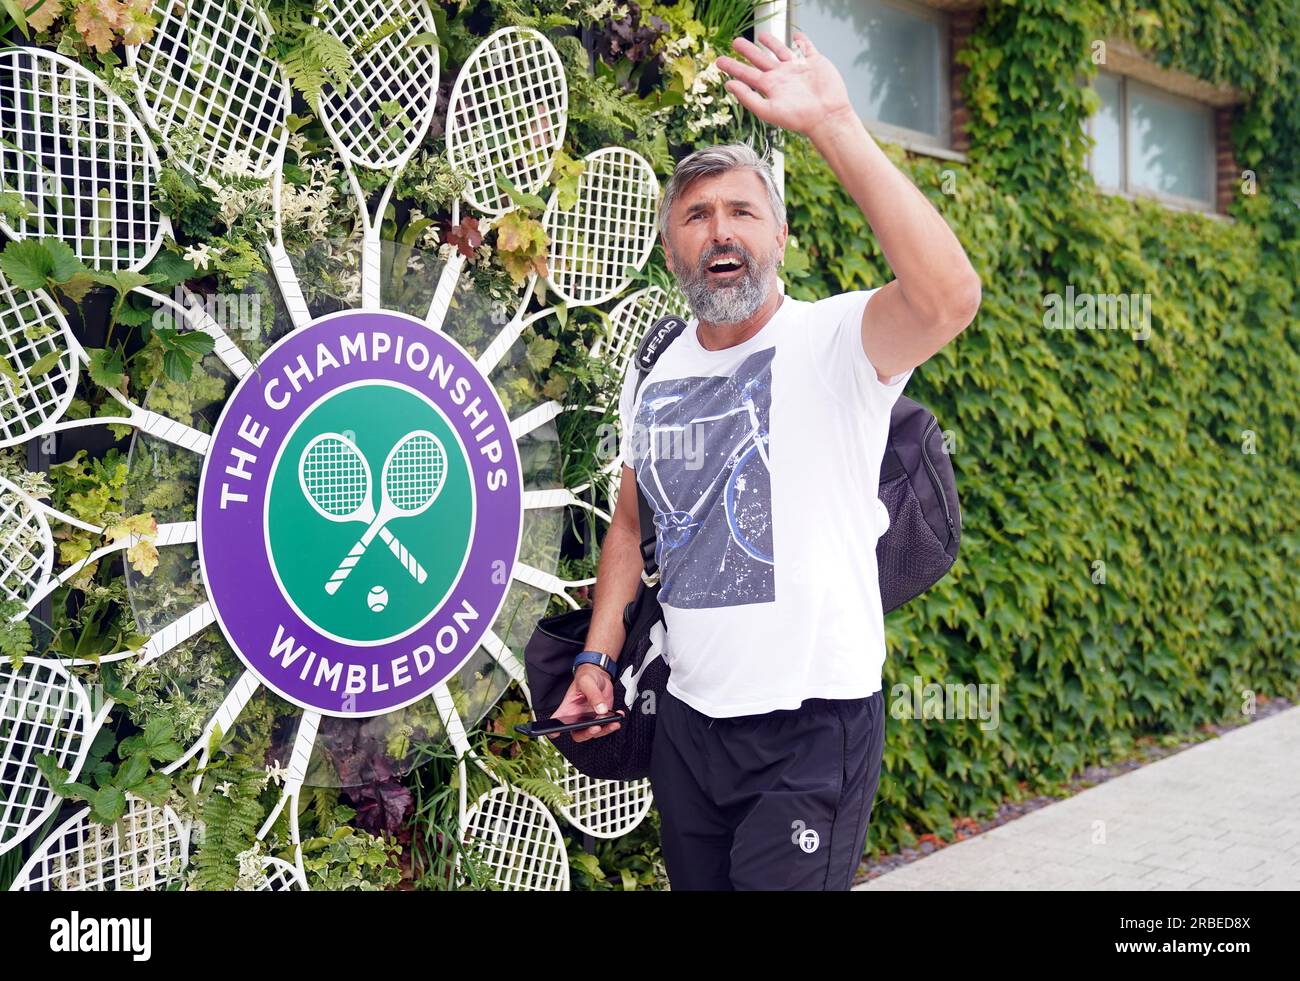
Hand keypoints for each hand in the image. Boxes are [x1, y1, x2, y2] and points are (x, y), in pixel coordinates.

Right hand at [552, 664, 623, 742]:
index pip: (557, 722)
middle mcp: (577, 717)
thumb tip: (601, 710)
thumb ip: (593, 695)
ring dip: (605, 730)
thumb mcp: (587, 682)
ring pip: (595, 732)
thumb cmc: (587, 676)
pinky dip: (614, 723)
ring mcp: (590, 719)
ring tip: (613, 722)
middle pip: (578, 734)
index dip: (554, 730)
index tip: (557, 732)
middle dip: (587, 734)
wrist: (599, 673)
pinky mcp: (602, 717)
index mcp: (568, 708)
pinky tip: (618, 716)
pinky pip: (607, 726)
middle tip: (596, 727)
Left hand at [715, 31, 854, 137]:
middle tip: (736, 42)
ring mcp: (797, 69)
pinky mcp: (814, 62)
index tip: (719, 60)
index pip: (746, 74)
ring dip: (772, 43)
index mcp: (770, 86)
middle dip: (748, 51)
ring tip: (762, 36)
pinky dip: (802, 42)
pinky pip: (806, 49)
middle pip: (760, 59)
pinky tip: (797, 36)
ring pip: (781, 51)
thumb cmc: (798, 118)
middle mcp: (782, 76)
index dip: (732, 67)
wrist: (826, 116)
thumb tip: (728, 84)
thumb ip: (747, 97)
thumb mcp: (767, 110)